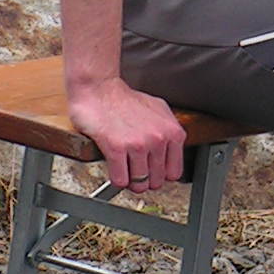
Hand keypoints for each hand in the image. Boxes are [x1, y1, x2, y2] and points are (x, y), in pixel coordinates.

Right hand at [67, 75, 187, 192]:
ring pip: (139, 184)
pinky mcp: (116, 148)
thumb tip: (172, 154)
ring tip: (126, 172)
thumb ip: (169, 133)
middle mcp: (158, 139)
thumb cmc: (126, 100)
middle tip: (136, 173)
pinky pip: (120, 180)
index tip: (153, 173)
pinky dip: (117, 180)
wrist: (100, 90)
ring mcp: (138, 144)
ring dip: (131, 182)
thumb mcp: (159, 111)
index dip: (161, 175)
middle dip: (145, 180)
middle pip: (156, 181)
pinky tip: (115, 170)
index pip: (174, 172)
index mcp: (172, 132)